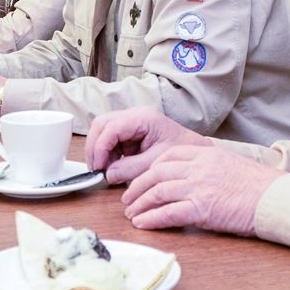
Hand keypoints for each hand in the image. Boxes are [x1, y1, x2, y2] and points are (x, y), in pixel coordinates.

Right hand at [85, 108, 210, 184]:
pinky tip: (113, 166)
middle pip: (101, 124)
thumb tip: (108, 174)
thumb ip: (131, 168)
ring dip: (99, 151)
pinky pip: (109, 139)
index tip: (99, 167)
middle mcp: (134, 115)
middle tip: (96, 169)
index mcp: (143, 118)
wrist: (194, 151)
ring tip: (106, 170)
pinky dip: (106, 153)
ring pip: (102, 131)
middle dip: (95, 147)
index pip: (111, 127)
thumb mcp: (155, 163)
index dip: (100, 147)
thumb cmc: (181, 153)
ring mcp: (130, 122)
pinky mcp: (129, 132)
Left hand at [121, 145, 282, 235]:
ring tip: (131, 214)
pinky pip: (167, 213)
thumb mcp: (230, 164)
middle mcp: (198, 167)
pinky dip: (151, 219)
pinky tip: (142, 224)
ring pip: (157, 192)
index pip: (168, 155)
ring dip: (139, 204)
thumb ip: (207, 166)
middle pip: (156, 173)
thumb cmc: (258, 185)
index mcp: (205, 153)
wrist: (275, 198)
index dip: (150, 168)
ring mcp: (198, 187)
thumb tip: (189, 178)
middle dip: (137, 187)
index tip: (143, 178)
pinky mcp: (201, 209)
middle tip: (128, 198)